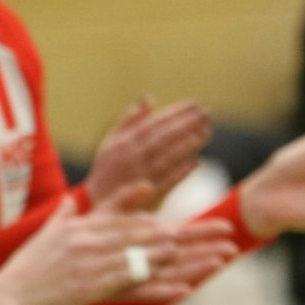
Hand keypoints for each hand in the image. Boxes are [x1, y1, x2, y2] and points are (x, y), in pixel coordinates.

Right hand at [0, 184, 232, 304]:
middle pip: (147, 232)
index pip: (123, 214)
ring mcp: (90, 262)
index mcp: (78, 226)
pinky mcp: (91, 287)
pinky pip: (134, 285)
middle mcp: (88, 239)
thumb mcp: (40, 239)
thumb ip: (60, 217)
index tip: (184, 215)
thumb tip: (71, 200)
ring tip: (219, 256)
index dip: (155, 214)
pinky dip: (162, 286)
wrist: (2, 302)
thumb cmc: (19, 276)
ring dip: (188, 257)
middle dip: (188, 233)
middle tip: (223, 231)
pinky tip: (187, 288)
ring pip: (147, 256)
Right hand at [85, 98, 209, 206]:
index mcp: (122, 143)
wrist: (97, 204)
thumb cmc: (106, 170)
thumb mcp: (110, 142)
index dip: (174, 113)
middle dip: (185, 124)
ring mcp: (139, 177)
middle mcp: (131, 158)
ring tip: (207, 133)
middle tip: (207, 113)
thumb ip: (129, 121)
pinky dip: (181, 172)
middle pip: (162, 138)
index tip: (194, 104)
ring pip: (167, 158)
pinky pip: (166, 182)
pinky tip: (197, 162)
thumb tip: (148, 99)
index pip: (152, 124)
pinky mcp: (146, 196)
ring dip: (187, 145)